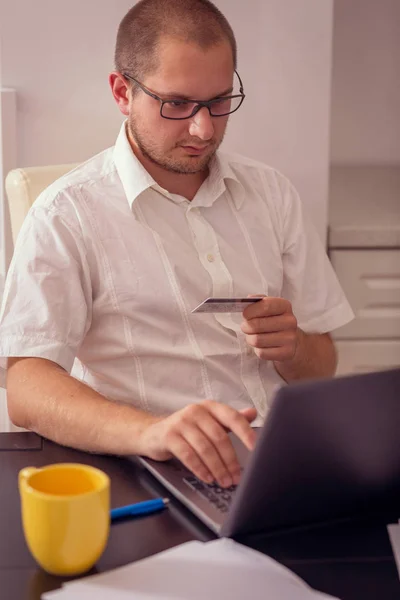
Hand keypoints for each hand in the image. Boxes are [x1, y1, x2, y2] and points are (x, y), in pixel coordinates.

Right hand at [138, 401, 256, 487]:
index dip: (246, 432)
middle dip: (230, 461)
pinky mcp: (169, 436)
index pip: (232, 417)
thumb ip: (230, 420)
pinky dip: (200, 468)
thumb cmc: (186, 429)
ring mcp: (181, 422)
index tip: (256, 448)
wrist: (153, 434)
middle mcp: (196, 411)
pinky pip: (188, 455)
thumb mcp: (209, 422)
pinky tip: (207, 477)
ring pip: (205, 448)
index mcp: (210, 407)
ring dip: (216, 468)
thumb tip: (253, 413)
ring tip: (223, 481)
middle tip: (236, 477)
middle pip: (219, 437)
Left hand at [241, 296, 297, 361]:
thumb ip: (257, 302)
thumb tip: (247, 299)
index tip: (245, 315)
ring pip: (257, 340)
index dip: (250, 311)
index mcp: (285, 306)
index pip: (265, 306)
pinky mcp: (287, 353)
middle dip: (246, 326)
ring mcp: (290, 338)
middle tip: (245, 327)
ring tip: (252, 336)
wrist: (291, 341)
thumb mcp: (268, 307)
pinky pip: (262, 353)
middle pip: (257, 325)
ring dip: (250, 339)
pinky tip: (262, 346)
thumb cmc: (274, 321)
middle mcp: (290, 321)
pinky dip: (257, 350)